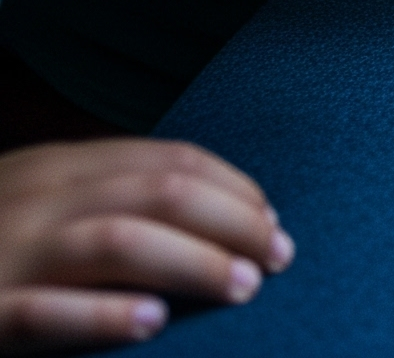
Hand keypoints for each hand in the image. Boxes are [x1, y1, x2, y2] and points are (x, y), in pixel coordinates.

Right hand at [0, 139, 291, 350]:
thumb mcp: (35, 197)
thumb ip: (99, 192)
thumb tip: (196, 206)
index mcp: (58, 167)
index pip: (168, 160)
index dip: (231, 187)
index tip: (273, 218)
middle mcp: (37, 199)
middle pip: (158, 193)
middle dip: (231, 220)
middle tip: (279, 256)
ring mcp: (5, 254)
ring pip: (114, 242)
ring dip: (189, 261)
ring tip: (241, 285)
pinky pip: (39, 312)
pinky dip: (98, 313)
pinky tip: (150, 321)